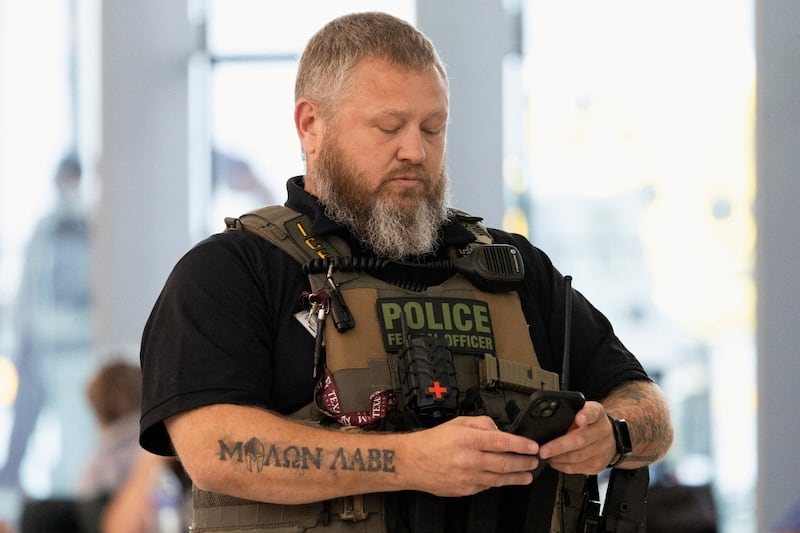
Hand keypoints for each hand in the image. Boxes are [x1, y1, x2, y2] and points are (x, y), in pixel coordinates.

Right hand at [402, 415, 540, 496]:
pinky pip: (487, 486)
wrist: (412, 462)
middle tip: (534, 461)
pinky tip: (505, 479)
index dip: (521, 445)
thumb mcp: (458, 422)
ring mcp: (468, 476)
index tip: (533, 447)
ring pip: (500, 478)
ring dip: (517, 476)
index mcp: (469, 439)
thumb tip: (500, 430)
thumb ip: (482, 423)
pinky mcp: (465, 489)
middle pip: (505, 462)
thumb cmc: (433, 442)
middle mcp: (469, 459)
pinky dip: (498, 482)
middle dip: (524, 462)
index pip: (502, 441)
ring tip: (528, 475)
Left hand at [537, 401, 615, 474]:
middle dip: (559, 446)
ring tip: (545, 455)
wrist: (610, 438)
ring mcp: (602, 449)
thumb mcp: (582, 411)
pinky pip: (578, 468)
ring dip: (558, 458)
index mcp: (597, 414)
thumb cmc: (589, 423)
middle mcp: (602, 431)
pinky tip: (554, 461)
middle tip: (543, 450)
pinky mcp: (599, 464)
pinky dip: (563, 466)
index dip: (585, 416)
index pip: (592, 412)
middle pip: (581, 439)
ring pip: (578, 457)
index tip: (578, 418)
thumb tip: (545, 421)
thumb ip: (569, 413)